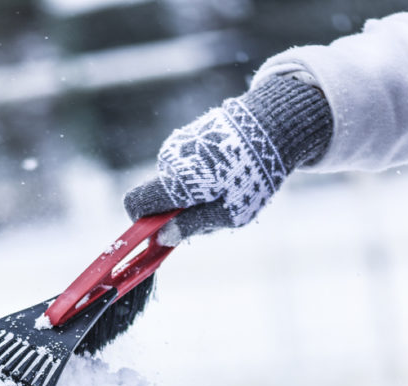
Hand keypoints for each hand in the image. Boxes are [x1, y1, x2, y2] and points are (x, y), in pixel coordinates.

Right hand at [124, 75, 331, 243]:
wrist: (272, 126)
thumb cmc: (253, 177)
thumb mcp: (228, 213)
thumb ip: (191, 226)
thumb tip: (161, 238)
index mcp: (176, 181)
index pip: (135, 204)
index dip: (142, 222)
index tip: (163, 231)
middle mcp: (169, 159)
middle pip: (158, 195)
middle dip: (176, 209)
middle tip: (212, 210)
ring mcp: (177, 144)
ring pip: (173, 181)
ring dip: (192, 192)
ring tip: (226, 187)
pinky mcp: (188, 135)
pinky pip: (184, 165)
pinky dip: (199, 174)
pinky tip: (226, 170)